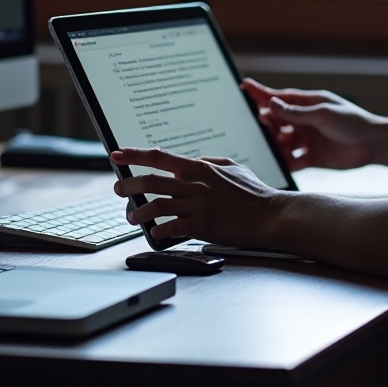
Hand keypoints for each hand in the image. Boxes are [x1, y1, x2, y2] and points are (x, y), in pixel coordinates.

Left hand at [111, 147, 284, 246]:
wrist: (270, 215)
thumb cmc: (254, 193)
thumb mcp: (232, 167)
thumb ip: (209, 161)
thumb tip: (191, 160)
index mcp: (199, 168)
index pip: (160, 156)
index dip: (134, 154)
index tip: (116, 154)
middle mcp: (194, 184)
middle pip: (150, 181)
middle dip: (128, 185)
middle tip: (118, 189)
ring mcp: (197, 205)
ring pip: (155, 205)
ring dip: (138, 212)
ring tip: (132, 217)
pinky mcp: (202, 225)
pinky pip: (171, 227)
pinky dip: (158, 230)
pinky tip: (154, 232)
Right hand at [242, 79, 376, 170]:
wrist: (375, 145)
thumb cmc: (353, 122)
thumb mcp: (324, 114)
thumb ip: (297, 112)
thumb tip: (272, 104)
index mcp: (308, 104)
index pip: (279, 97)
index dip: (261, 93)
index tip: (244, 86)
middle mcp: (304, 121)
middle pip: (277, 121)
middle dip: (266, 125)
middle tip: (258, 128)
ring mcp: (307, 139)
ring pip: (282, 142)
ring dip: (274, 145)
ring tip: (268, 149)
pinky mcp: (311, 158)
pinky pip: (292, 160)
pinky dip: (284, 162)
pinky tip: (278, 165)